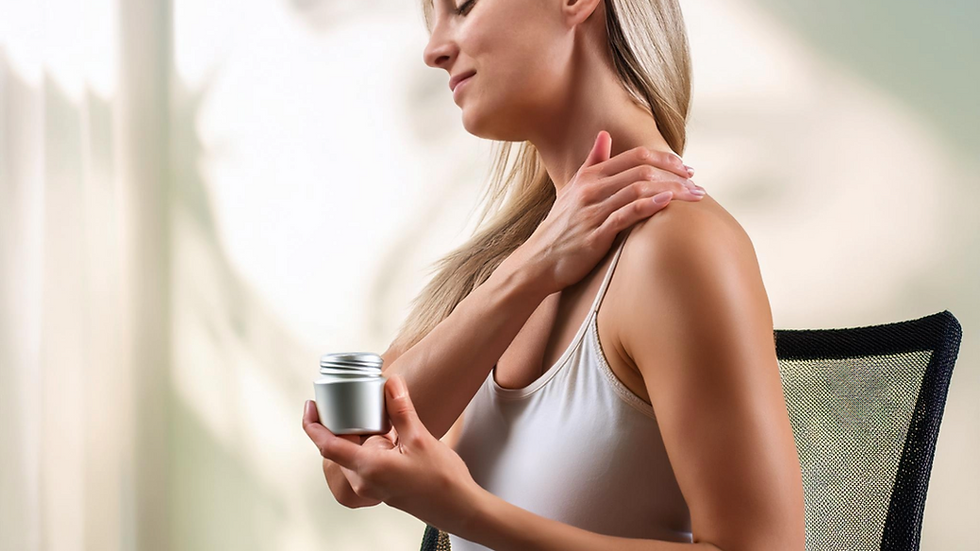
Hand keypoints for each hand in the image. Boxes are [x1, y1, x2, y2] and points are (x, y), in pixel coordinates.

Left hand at [302, 374, 481, 534]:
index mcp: (368, 467)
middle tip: (352, 399)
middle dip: (344, 423)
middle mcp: (364, 480)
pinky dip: (371, 444)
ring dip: (361, 434)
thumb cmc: (441, 480)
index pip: (327, 445)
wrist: (458, 507)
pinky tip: (389, 434)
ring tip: (379, 417)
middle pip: (339, 447)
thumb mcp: (419, 437)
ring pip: (354, 453)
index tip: (310, 407)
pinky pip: (366, 461)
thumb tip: (390, 382)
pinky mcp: (381, 486)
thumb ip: (400, 409)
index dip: (313, 425)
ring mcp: (372, 485)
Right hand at [519, 130, 703, 294]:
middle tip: (698, 184)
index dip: (665, 159)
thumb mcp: (572, 189)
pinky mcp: (596, 233)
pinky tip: (668, 203)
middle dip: (676, 175)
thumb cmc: (561, 227)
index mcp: (589, 176)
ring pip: (638, 190)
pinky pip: (627, 214)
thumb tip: (604, 135)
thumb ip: (592, 162)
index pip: (635, 156)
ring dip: (672, 191)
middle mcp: (591, 188)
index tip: (686, 168)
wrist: (539, 261)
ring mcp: (593, 210)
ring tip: (694, 197)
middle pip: (642, 170)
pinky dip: (650, 206)